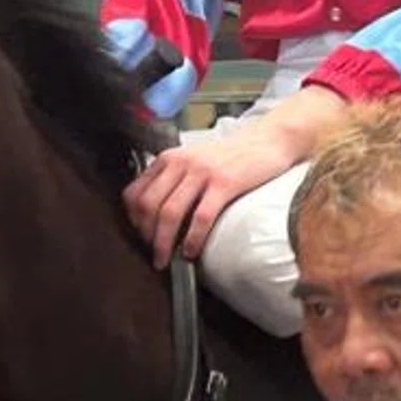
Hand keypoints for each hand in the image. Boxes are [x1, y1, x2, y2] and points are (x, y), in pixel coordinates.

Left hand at [123, 121, 296, 267]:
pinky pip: (201, 217)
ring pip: (170, 213)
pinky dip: (193, 239)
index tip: (142, 237)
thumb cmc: (231, 156)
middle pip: (149, 205)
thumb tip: (155, 215)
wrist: (266, 140)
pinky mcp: (225, 183)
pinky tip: (192, 251)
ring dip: (164, 243)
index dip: (133, 220)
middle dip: (147, 236)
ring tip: (168, 259)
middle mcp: (181, 162)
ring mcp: (202, 172)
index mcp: (169, 158)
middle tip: (155, 254)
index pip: (135, 192)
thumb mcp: (193, 160)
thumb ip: (173, 179)